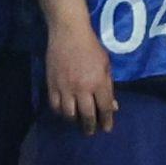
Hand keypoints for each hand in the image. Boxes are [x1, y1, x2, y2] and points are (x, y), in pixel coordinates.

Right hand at [46, 18, 116, 135]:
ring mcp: (65, 87)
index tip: (106, 128)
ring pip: (69, 114)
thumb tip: (113, 106)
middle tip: (90, 131)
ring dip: (74, 121)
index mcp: (98, 82)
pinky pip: (55, 106)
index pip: (104, 108)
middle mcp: (82, 88)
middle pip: (87, 115)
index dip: (107, 121)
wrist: (69, 33)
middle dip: (90, 127)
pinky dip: (60, 112)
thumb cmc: (91, 47)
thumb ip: (109, 86)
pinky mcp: (52, 85)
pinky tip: (65, 112)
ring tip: (77, 122)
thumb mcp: (106, 65)